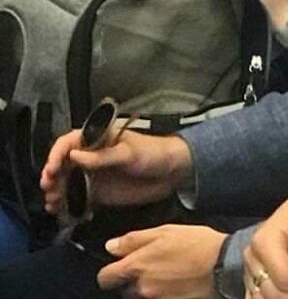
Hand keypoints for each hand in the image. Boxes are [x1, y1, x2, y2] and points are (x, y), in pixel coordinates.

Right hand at [41, 129, 191, 213]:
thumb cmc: (153, 153)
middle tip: (49, 190)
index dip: (56, 155)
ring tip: (54, 205)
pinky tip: (66, 214)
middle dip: (52, 177)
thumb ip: (102, 156)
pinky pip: (78, 199)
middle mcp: (91, 155)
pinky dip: (69, 207)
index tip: (51, 170)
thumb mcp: (129, 153)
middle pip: (62, 164)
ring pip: (66, 183)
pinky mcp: (98, 192)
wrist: (172, 172)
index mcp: (98, 138)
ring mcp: (93, 174)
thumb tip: (74, 155)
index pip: (69, 142)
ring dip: (56, 193)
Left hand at [97, 224, 225, 297]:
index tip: (121, 264)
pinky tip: (176, 283)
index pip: (105, 277)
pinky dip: (163, 292)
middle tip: (153, 266)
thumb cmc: (194, 242)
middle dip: (133, 279)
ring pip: (141, 295)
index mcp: (136, 266)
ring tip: (167, 274)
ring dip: (148, 287)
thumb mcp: (165, 231)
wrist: (222, 264)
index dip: (111, 271)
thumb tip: (110, 247)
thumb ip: (134, 239)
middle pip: (124, 289)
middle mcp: (141, 288)